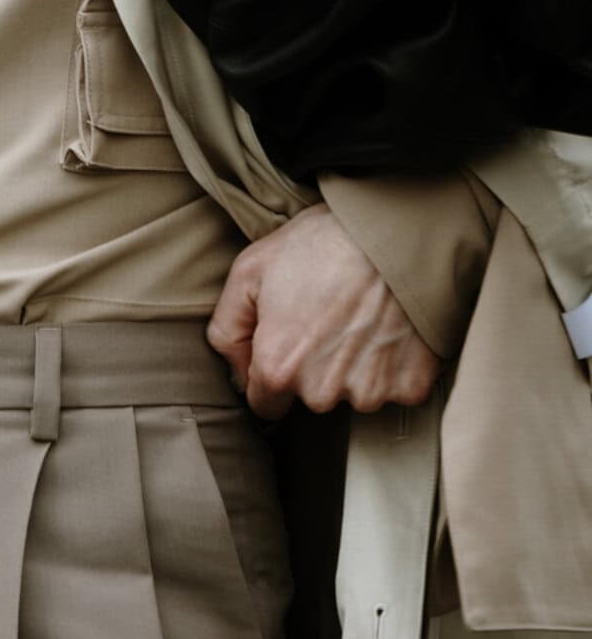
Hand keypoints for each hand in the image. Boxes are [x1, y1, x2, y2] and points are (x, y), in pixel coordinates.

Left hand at [207, 204, 440, 420]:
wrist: (395, 233)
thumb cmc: (319, 245)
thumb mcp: (249, 272)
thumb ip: (228, 330)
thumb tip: (237, 370)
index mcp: (278, 367)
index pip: (265, 405)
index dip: (271, 375)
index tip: (286, 348)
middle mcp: (322, 391)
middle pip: (311, 398)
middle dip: (313, 368)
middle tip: (325, 318)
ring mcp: (370, 391)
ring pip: (353, 394)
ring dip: (354, 368)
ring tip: (358, 318)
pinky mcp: (411, 386)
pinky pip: (394, 388)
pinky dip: (391, 365)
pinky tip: (386, 328)